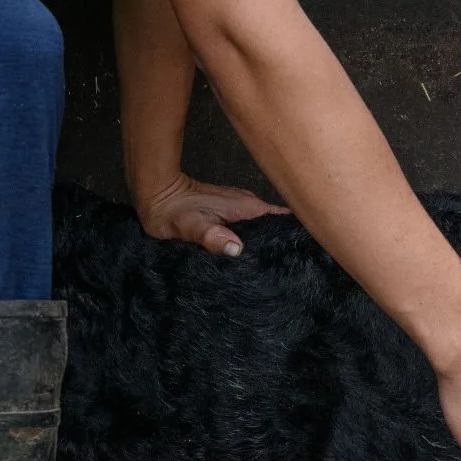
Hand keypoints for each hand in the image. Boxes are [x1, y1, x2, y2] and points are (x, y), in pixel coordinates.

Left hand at [132, 171, 290, 255]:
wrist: (155, 194)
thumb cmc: (171, 211)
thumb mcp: (190, 226)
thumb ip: (211, 236)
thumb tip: (236, 248)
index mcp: (246, 208)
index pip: (282, 218)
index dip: (296, 233)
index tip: (305, 252)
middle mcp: (249, 205)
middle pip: (278, 223)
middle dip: (287, 241)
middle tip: (294, 266)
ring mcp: (241, 208)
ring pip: (267, 225)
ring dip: (273, 241)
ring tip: (281, 265)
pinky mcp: (233, 213)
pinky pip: (255, 226)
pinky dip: (259, 238)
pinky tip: (257, 255)